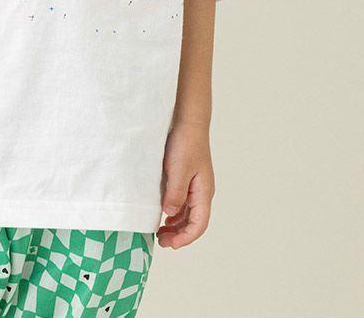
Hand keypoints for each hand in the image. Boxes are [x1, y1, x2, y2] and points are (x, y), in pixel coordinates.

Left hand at [156, 120, 213, 249]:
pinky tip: (163, 213)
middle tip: (161, 241)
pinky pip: (182, 201)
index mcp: (203, 192)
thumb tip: (170, 215)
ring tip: (160, 231)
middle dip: (179, 235)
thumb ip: (175, 194)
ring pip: (188, 213)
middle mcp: (201, 191)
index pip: (199, 224)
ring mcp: (195, 184)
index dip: (185, 238)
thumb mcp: (178, 170)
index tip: (169, 244)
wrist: (187, 120)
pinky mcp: (186, 177)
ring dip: (176, 225)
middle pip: (194, 221)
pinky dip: (174, 212)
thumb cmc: (185, 143)